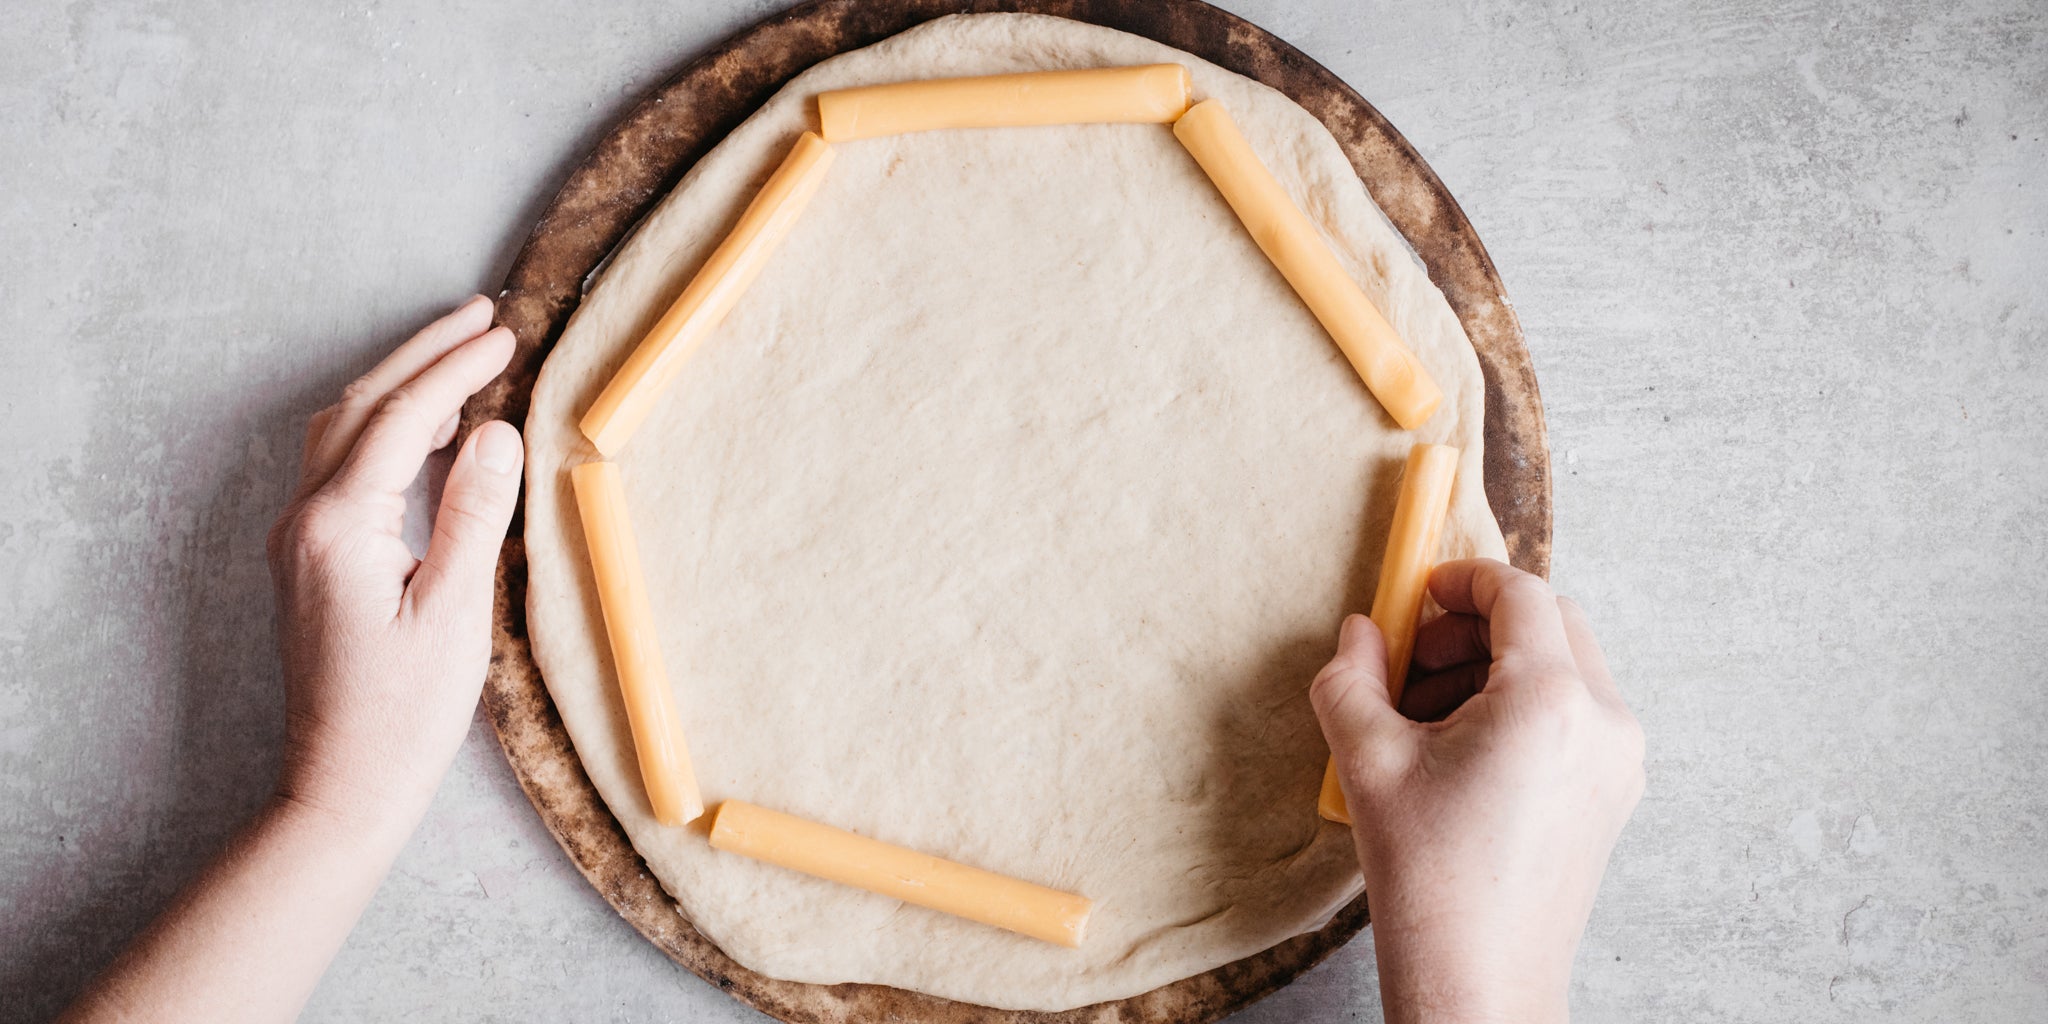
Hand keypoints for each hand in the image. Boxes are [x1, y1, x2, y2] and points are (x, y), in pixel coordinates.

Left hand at [265, 295, 522, 832]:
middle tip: (482, 316)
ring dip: (400, 385)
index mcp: (338, 528)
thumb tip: (495, 430)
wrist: (342, 784)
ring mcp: (299, 539)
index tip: (505, 335)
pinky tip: (429, 434)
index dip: (456, 369)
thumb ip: (474, 515)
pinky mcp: (309, 559)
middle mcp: (304, 522)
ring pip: (343, 430)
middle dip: (422, 355)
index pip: (401, 417)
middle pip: (360, 406)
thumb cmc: (403, 714)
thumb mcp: (454, 614)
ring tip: (462, 359)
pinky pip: (342, 465)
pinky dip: (387, 428)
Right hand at [1310, 559, 1644, 1023]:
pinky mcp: (1615, 795)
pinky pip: (1577, 716)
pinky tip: (1464, 753)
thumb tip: (1360, 634)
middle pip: (1553, 622)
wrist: (1479, 978)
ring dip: (1500, 666)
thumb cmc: (1428, 877)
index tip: (1420, 595)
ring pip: (1567, 668)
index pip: (1520, 593)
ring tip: (1429, 715)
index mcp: (1550, 699)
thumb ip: (1352, 677)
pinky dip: (1525, 708)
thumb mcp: (1367, 761)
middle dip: (1481, 625)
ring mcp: (1619, 760)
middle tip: (1418, 656)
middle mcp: (1604, 720)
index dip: (1464, 581)